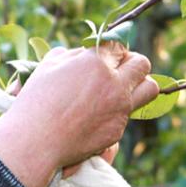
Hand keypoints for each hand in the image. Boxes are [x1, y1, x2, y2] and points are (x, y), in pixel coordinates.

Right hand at [0, 43, 158, 186]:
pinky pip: (128, 114)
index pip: (119, 45)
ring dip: (139, 85)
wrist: (35, 140)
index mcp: (96, 61)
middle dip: (132, 63)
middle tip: (119, 69)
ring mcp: (119, 107)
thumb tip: (82, 53)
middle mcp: (114, 82)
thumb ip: (70, 54)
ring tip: (123, 88)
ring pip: (150, 89)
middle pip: (142, 64)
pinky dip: (118, 111)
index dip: (112, 50)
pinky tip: (98, 114)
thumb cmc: (37, 100)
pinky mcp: (118, 129)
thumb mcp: (48, 65)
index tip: (106, 56)